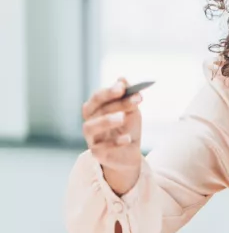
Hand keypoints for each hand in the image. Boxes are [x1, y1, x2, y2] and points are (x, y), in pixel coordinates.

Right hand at [81, 78, 143, 194]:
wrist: (130, 154)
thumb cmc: (127, 129)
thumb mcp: (132, 111)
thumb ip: (128, 96)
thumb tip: (122, 78)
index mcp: (96, 110)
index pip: (97, 97)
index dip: (108, 91)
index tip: (123, 86)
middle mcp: (90, 122)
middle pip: (93, 109)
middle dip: (112, 102)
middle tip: (133, 100)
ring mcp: (91, 138)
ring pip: (90, 127)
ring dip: (105, 120)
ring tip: (122, 118)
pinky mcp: (97, 153)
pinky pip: (101, 147)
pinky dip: (115, 142)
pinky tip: (128, 138)